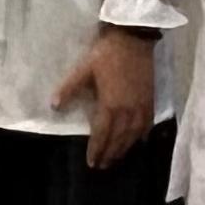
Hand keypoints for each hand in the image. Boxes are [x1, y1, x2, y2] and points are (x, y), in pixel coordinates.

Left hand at [51, 28, 159, 169]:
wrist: (134, 38)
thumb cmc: (107, 54)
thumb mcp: (84, 69)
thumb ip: (70, 88)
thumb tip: (54, 106)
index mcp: (110, 105)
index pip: (102, 134)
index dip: (97, 149)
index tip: (92, 162)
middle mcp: (127, 111)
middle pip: (118, 138)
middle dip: (110, 153)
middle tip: (103, 166)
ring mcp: (141, 106)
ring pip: (133, 134)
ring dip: (124, 148)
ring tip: (117, 158)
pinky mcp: (150, 99)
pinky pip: (146, 124)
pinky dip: (141, 136)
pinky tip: (139, 141)